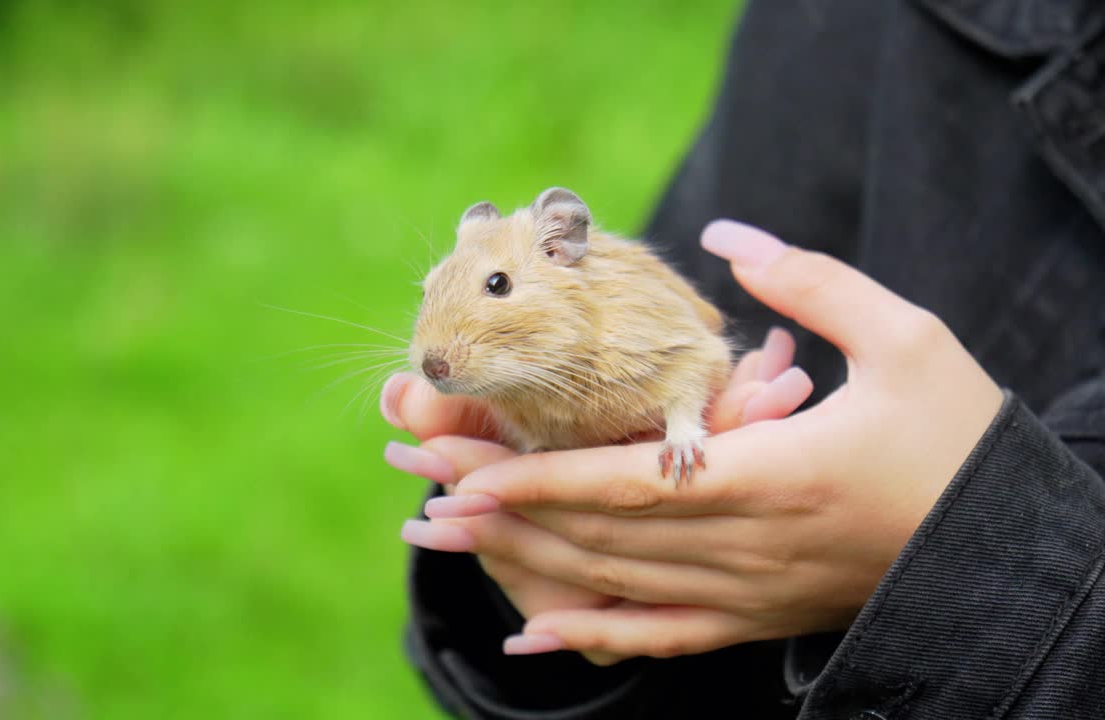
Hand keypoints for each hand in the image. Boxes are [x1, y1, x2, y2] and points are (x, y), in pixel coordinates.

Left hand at [400, 220, 1003, 661]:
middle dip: (501, 507)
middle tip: (419, 480)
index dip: (535, 474)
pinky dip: (591, 639)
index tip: (457, 461)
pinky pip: (661, 640)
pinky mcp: (757, 619)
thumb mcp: (910, 340)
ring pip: (614, 586)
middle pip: (597, 533)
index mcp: (776, 477)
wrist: (1007, 551)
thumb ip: (814, 285)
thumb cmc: (962, 440)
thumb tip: (731, 235)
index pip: (625, 481)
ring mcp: (749, 595)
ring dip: (522, 560)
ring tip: (447, 535)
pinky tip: (531, 636)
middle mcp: (748, 548)